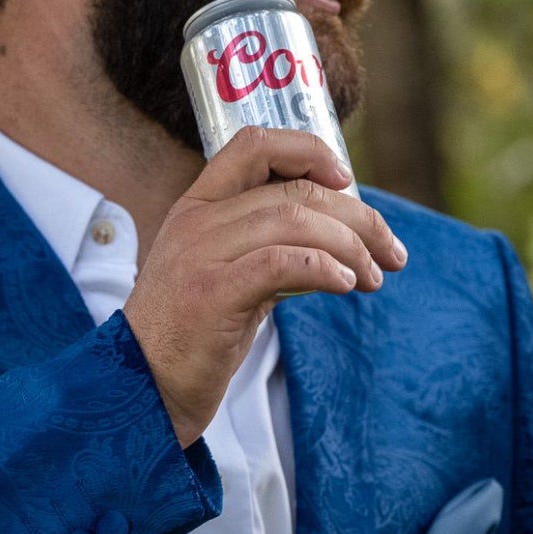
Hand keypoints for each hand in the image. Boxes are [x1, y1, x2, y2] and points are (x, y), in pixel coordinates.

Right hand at [123, 126, 405, 448]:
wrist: (142, 388)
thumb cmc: (192, 337)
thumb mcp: (229, 276)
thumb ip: (270, 249)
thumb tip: (339, 240)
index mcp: (197, 206)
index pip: (254, 145)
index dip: (309, 151)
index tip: (348, 182)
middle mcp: (196, 221)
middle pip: (294, 191)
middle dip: (358, 218)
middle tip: (390, 253)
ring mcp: (200, 256)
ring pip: (293, 222)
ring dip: (350, 248)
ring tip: (373, 278)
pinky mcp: (211, 295)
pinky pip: (280, 264)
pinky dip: (324, 268)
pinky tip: (346, 285)